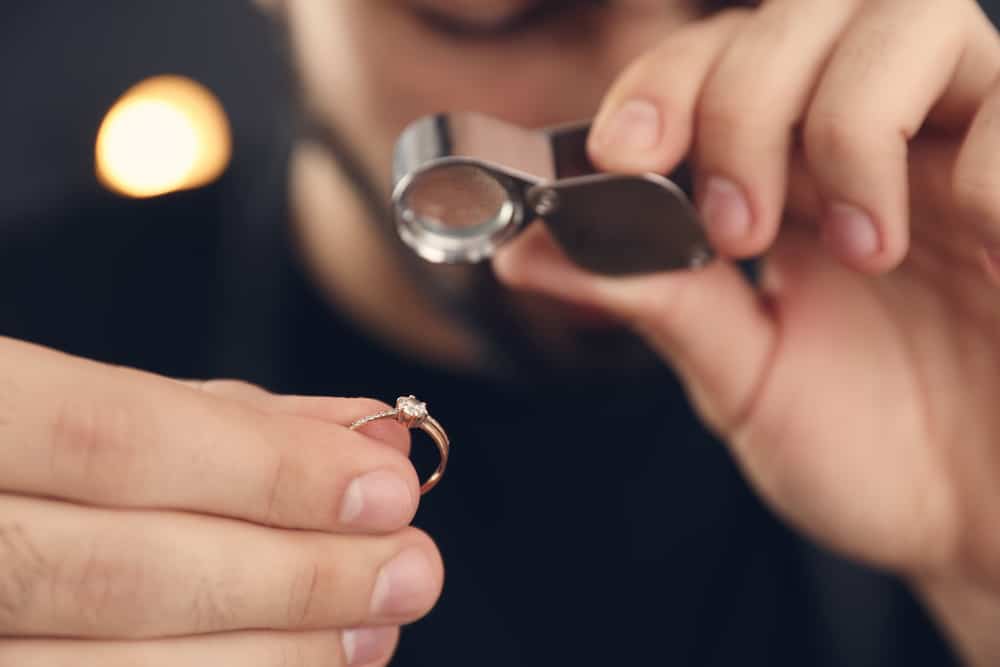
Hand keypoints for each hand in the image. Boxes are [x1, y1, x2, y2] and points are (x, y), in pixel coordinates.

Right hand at [0, 337, 441, 666]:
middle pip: (116, 571)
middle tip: (407, 571)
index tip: (387, 485)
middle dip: (289, 577)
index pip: (113, 437)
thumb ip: (206, 415)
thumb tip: (356, 433)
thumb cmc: (3, 438)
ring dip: (260, 657)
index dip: (265, 468)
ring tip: (365, 631)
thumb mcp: (68, 395)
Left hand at [495, 1, 999, 662]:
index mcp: (790, 180)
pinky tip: (974, 249)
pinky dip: (984, 163)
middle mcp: (876, 144)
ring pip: (912, 18)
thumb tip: (524, 253)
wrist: (983, 528)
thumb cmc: (871, 455)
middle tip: (737, 226)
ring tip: (860, 248)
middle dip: (744, 99)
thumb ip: (652, 299)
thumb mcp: (741, 377)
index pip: (718, 59)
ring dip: (850, 122)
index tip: (624, 155)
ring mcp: (967, 152)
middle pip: (805, 13)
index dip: (665, 82)